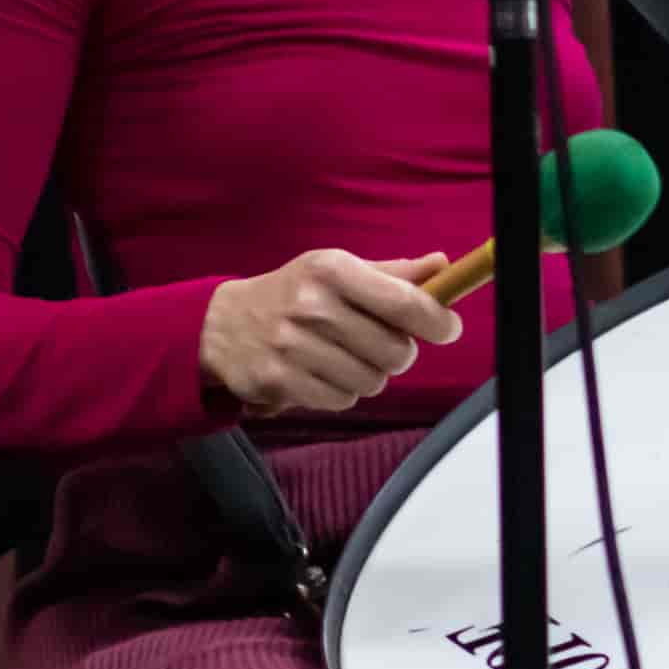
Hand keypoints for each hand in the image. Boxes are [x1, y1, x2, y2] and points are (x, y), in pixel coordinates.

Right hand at [199, 251, 462, 417]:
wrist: (220, 324)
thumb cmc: (294, 294)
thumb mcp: (337, 271)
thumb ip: (393, 274)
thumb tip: (442, 267)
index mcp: (332, 270)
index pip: (405, 302)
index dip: (437, 321)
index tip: (447, 329)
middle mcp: (311, 305)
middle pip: (396, 352)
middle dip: (397, 353)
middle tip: (378, 344)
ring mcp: (291, 345)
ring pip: (372, 381)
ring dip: (368, 375)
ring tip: (345, 358)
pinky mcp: (277, 380)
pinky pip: (342, 401)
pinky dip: (341, 393)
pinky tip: (322, 373)